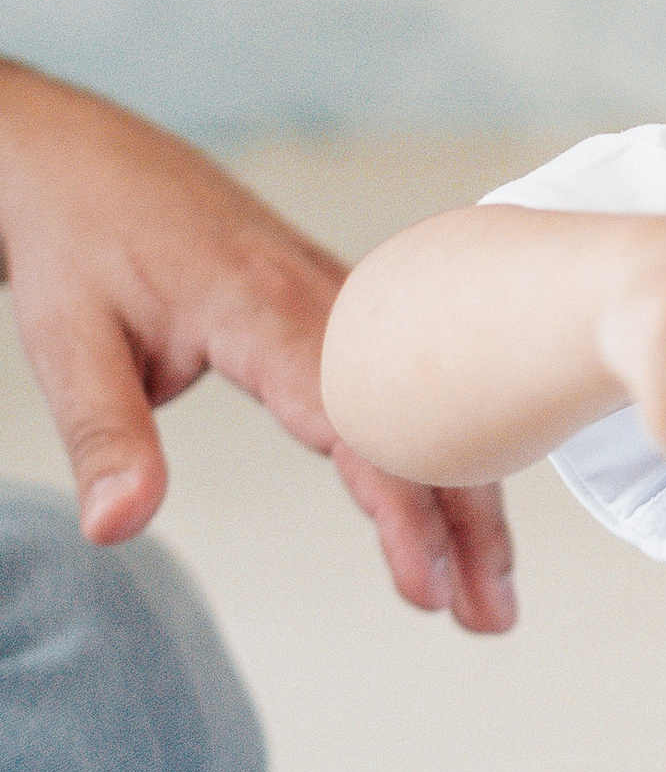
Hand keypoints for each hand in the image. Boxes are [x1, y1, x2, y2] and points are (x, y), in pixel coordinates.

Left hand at [0, 61, 514, 626]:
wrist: (79, 154)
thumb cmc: (78, 233)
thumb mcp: (68, 339)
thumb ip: (105, 436)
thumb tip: (117, 528)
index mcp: (263, 305)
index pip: (361, 424)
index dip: (402, 511)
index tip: (425, 587)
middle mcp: (325, 297)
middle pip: (427, 420)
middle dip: (468, 523)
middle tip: (490, 617)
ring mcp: (343, 298)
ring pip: (434, 402)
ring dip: (468, 493)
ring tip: (490, 588)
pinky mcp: (340, 305)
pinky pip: (414, 381)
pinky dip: (447, 445)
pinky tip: (464, 500)